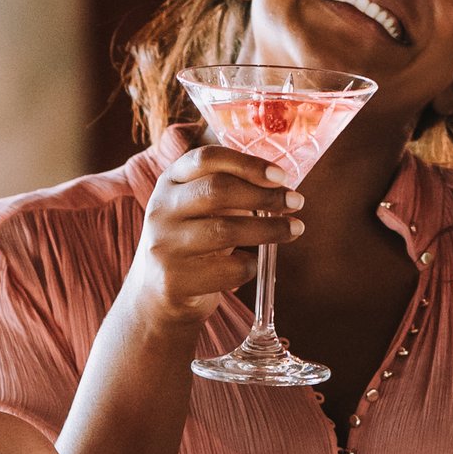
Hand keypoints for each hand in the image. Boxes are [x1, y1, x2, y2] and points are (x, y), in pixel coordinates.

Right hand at [124, 132, 301, 344]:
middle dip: (265, 196)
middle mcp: (161, 209)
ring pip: (226, 230)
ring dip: (270, 230)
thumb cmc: (191, 241)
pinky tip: (253, 263)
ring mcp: (164, 246)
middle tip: (296, 201)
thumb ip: (229, 190)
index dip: (248, 164)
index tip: (282, 175)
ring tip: (295, 229)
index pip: (207, 159)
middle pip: (218, 190)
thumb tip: (280, 185)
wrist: (156, 294)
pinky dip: (250, 266)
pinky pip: (228, 269)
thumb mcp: (198, 207)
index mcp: (170, 181)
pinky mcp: (174, 280)